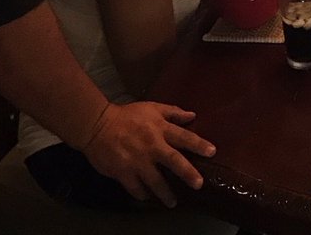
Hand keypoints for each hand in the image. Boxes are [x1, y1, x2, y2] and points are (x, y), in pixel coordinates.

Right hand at [80, 101, 215, 206]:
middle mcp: (152, 146)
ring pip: (155, 181)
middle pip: (173, 161)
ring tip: (173, 202)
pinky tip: (147, 198)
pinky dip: (142, 194)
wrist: (97, 126)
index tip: (212, 152)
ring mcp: (137, 161)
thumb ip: (173, 113)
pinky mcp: (123, 173)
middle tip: (199, 184)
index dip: (199, 144)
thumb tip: (193, 115)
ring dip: (165, 193)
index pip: (184, 137)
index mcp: (160, 129)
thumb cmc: (128, 116)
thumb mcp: (152, 108)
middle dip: (187, 173)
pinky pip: (135, 188)